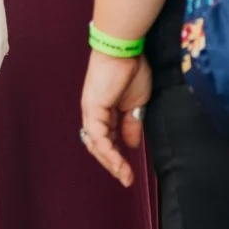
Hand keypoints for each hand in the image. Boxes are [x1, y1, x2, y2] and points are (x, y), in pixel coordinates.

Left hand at [80, 50, 151, 186]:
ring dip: (111, 163)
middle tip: (126, 179)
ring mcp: (91, 113)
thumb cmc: (132, 69)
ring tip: (124, 176)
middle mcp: (94, 114)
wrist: (125, 49)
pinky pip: (99, 138)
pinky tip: (118, 163)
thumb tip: (132, 145)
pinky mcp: (93, 111)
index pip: (108, 139)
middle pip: (99, 146)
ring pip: (97, 146)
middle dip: (113, 165)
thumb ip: (132, 125)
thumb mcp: (137, 103)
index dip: (118, 156)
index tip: (130, 171)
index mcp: (105, 111)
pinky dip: (108, 152)